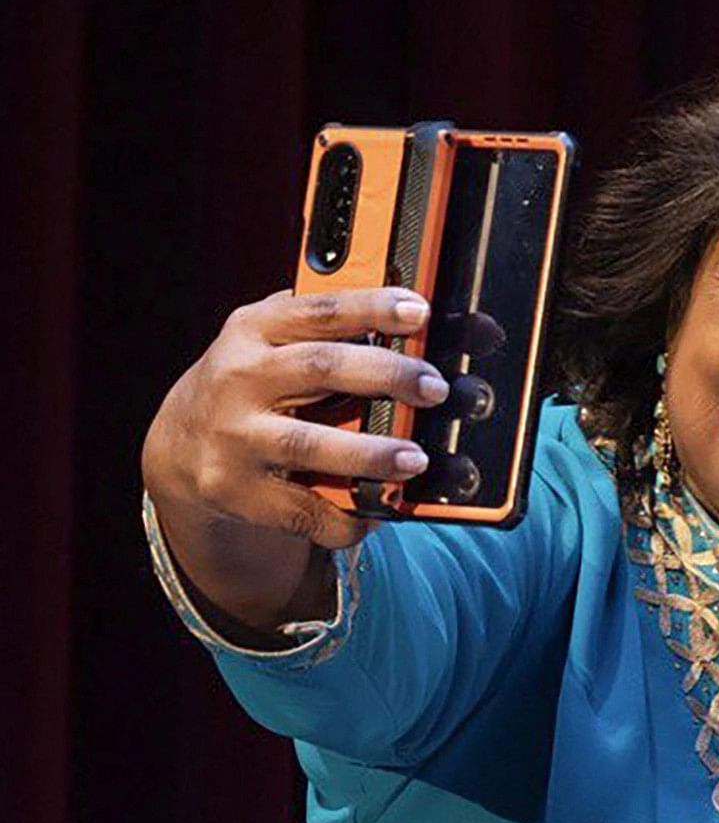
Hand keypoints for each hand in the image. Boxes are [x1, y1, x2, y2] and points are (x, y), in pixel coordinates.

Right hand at [141, 288, 443, 630]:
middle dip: (386, 376)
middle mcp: (238, 378)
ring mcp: (234, 437)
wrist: (180, 444)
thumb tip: (415, 317)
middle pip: (320, 368)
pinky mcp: (235, 490)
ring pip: (307, 444)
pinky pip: (300, 509)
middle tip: (435, 389)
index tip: (419, 312)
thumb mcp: (274, 338)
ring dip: (368, 453)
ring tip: (414, 458)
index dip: (371, 307)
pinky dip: (344, 515)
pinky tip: (378, 510)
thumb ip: (329, 324)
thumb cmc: (253, 381)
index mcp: (254, 329)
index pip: (319, 310)